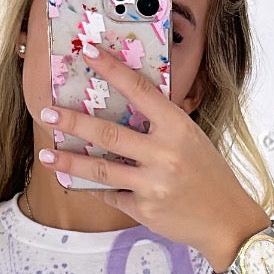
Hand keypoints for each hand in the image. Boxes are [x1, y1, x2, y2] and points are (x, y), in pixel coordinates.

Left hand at [37, 44, 265, 268]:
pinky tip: (78, 182)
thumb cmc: (209, 176)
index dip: (112, 69)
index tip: (89, 52)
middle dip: (72, 122)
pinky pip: (111, 195)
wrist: (227, 221)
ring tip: (47, 155)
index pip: (140, 90)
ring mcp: (153, 184)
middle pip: (108, 132)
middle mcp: (165, 154)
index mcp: (178, 128)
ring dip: (69, 161)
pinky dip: (95, 188)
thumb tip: (123, 107)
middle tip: (47, 112)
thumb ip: (161, 125)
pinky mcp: (145, 209)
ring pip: (100, 169)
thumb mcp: (192, 140)